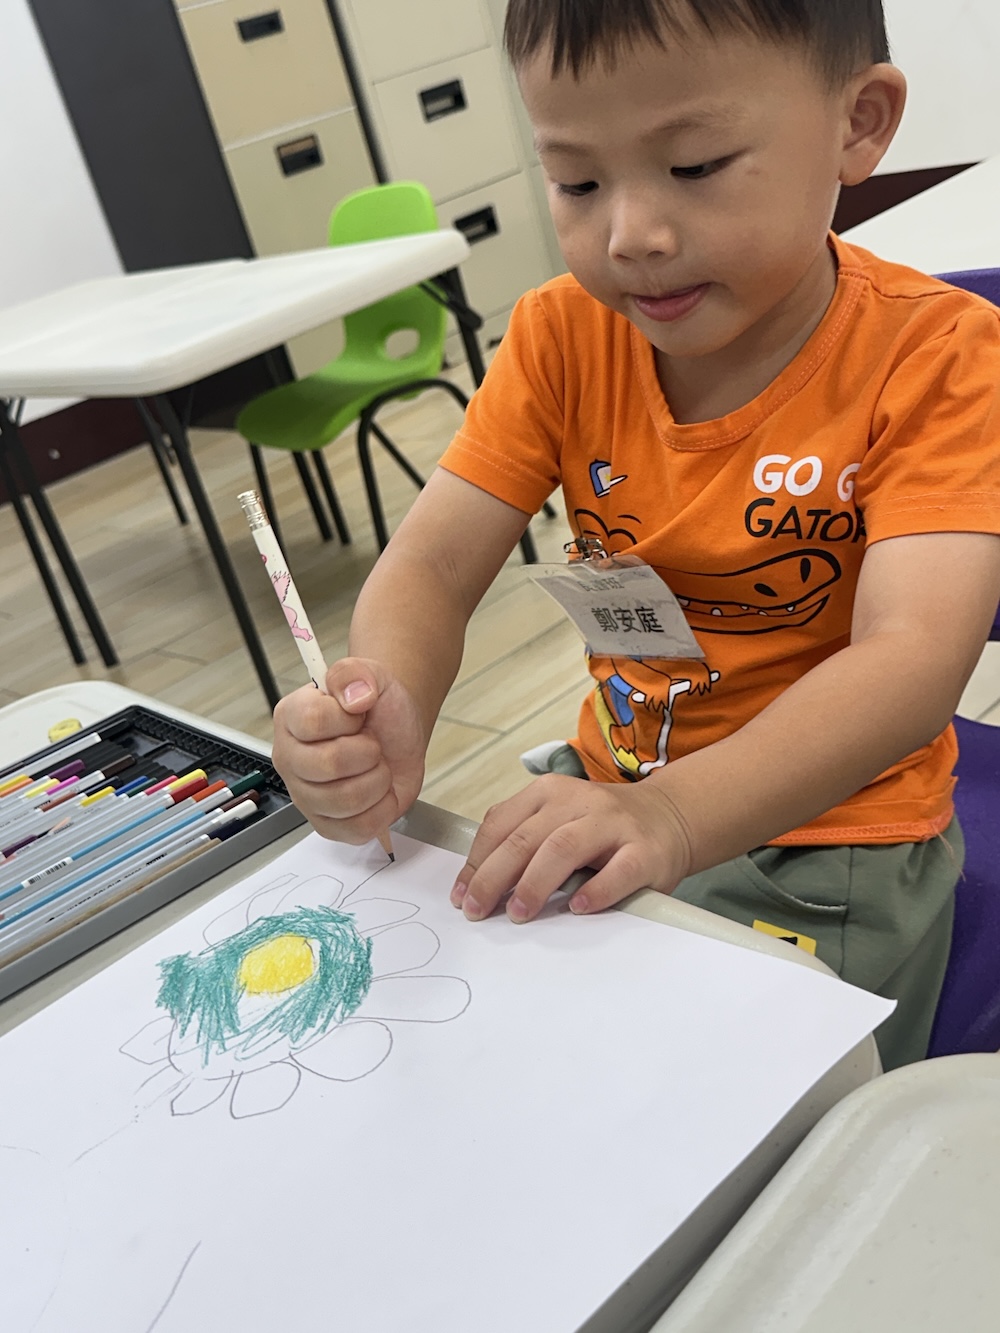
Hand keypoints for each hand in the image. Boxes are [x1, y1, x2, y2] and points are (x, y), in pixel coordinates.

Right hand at [272, 657, 425, 843]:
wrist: (396, 736)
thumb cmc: (377, 709)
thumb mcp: (372, 676)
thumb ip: (356, 674)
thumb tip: (355, 695)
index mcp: (291, 718)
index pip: (313, 722)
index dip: (348, 718)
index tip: (359, 714)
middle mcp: (290, 759)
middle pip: (329, 765)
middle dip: (368, 752)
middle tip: (372, 745)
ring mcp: (305, 796)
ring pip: (345, 800)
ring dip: (377, 780)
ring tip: (375, 767)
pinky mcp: (327, 825)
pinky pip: (358, 828)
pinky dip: (382, 808)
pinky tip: (378, 792)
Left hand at [450, 773, 693, 923]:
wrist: (668, 817)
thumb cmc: (600, 828)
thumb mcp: (556, 820)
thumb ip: (522, 839)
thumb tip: (476, 885)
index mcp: (548, 793)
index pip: (500, 825)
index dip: (476, 863)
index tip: (461, 896)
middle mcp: (578, 801)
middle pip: (525, 838)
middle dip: (494, 877)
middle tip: (477, 911)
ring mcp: (613, 823)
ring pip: (563, 847)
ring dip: (535, 883)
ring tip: (518, 913)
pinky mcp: (645, 851)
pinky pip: (618, 870)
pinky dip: (596, 890)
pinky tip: (577, 908)